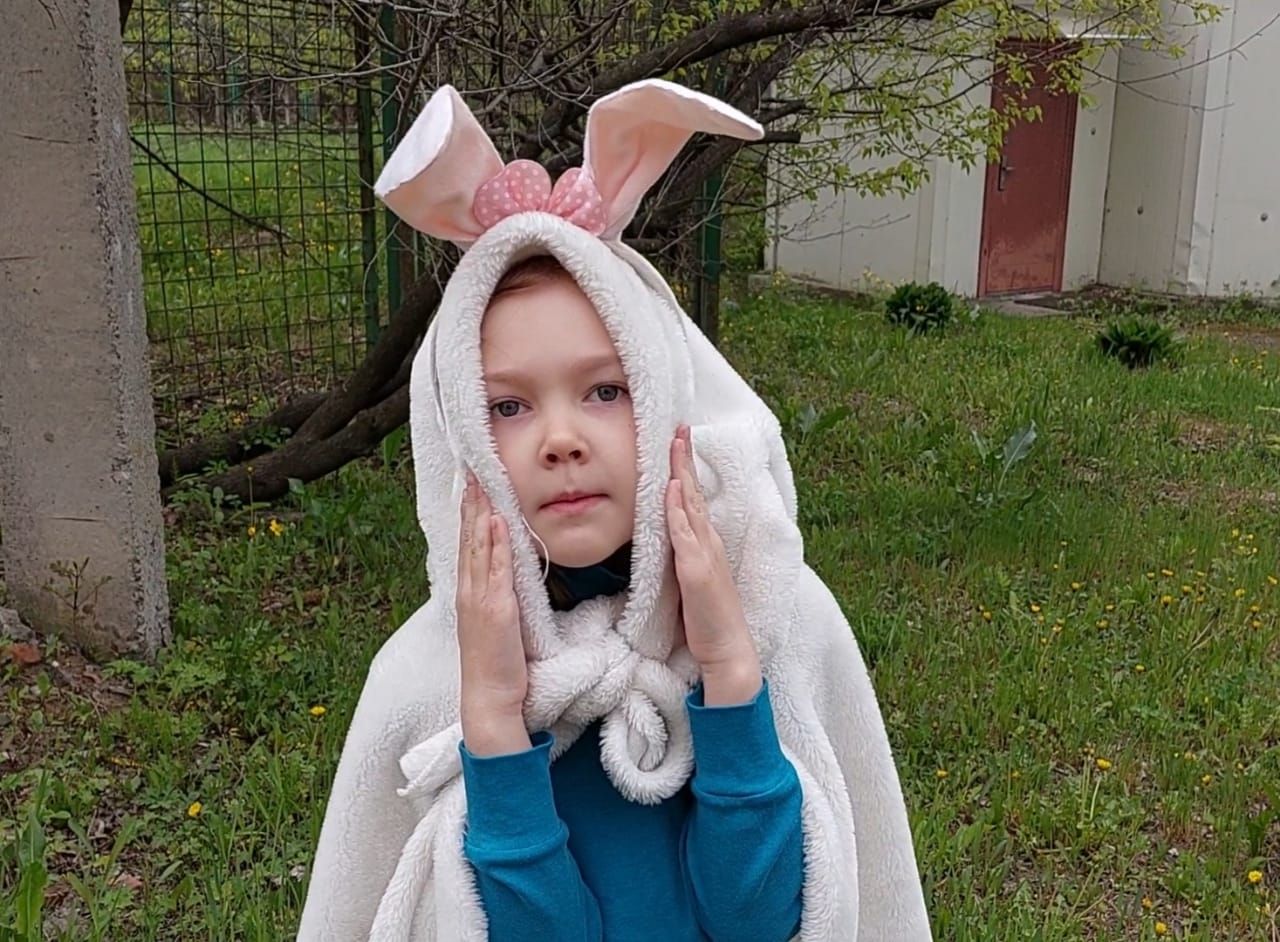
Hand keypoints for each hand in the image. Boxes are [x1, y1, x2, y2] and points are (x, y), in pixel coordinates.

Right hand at [456, 471, 529, 754]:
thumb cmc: (496, 663)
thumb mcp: (495, 620)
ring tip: (481, 481)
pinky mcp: (497, 610)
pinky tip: (498, 521)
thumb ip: (497, 593)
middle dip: (470, 501)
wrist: (489, 697)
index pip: (469, 542)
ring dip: (480, 513)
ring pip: (479, 547)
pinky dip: (497, 544)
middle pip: (469, 537)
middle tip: (471, 467)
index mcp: (470, 591)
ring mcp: (481, 598)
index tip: (471, 482)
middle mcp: (470, 590)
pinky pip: (497, 570)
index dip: (469, 511)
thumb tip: (506, 567)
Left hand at [666, 426, 761, 704]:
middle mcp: (709, 544)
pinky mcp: (697, 572)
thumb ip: (683, 557)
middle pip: (693, 494)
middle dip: (685, 460)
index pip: (693, 500)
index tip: (678, 443)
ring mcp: (704, 556)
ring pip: (690, 506)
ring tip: (675, 445)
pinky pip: (684, 536)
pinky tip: (670, 491)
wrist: (728, 651)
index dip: (685, 471)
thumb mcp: (692, 580)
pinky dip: (677, 511)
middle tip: (678, 427)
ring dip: (681, 474)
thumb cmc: (708, 620)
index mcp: (706, 545)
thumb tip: (668, 536)